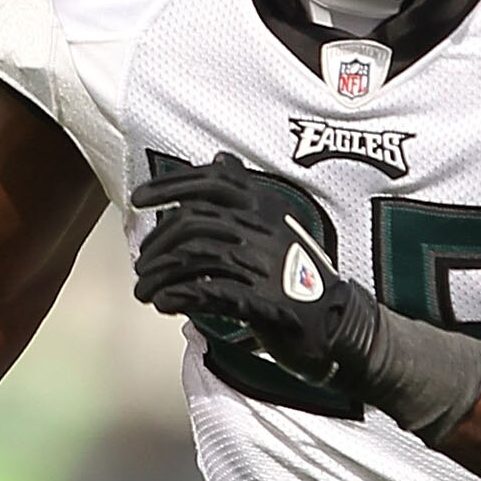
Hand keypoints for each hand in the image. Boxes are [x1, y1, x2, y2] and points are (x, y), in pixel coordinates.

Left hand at [131, 157, 376, 383]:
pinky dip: (180, 296)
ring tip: (145, 291)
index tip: (140, 201)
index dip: (169, 187)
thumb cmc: (300, 278)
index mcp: (266, 206)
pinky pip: (211, 292)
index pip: (211, 181)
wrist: (340, 324)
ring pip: (195, 257)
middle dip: (157, 244)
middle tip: (141, 266)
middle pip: (193, 222)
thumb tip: (220, 157)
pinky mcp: (265, 302)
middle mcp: (265, 229)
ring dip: (161, 274)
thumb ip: (246, 193)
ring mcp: (266, 266)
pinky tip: (164, 303)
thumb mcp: (277, 225)